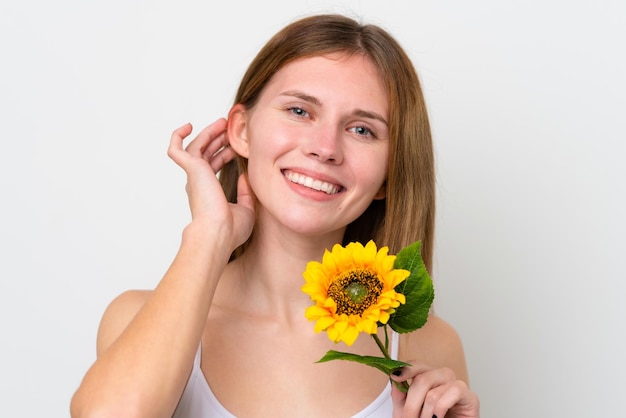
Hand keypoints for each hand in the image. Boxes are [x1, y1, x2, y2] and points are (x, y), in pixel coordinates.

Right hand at [167, 119, 254, 250]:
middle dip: (217, 139)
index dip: (223, 154)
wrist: (218, 233)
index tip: (235, 147)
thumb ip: (246, 192)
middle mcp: (198, 182)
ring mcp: (194, 175)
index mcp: (208, 191)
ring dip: (209, 133)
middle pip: (205, 153)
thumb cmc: (230, 229)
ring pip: (196, 146)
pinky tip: (188, 126)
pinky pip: (176, 149)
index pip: (213, 167)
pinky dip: (177, 136)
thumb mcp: (247, 209)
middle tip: (229, 128)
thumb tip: (245, 176)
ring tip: (223, 122)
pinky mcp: (191, 169)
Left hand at [391, 362, 479, 417]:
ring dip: (426, 414)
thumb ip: (401, 396)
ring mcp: (456, 385)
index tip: (395, 376)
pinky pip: (453, 393)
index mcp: (428, 378)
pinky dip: (441, 410)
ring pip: (433, 391)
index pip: (417, 365)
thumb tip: (395, 380)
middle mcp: (443, 378)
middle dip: (412, 405)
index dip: (406, 369)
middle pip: (422, 379)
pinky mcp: (470, 397)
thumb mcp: (410, 411)